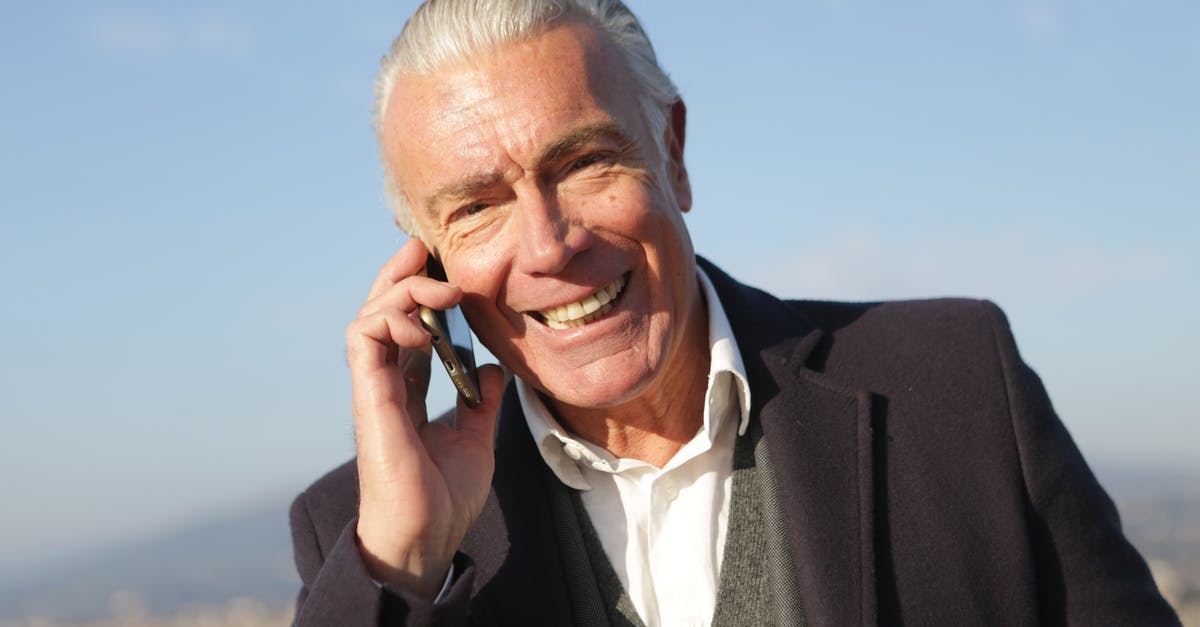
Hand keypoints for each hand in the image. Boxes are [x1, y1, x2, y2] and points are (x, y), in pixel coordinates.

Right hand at [345, 237, 504, 598]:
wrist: (426, 539)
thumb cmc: (444, 498)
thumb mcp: (476, 439)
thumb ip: (482, 403)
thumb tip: (495, 371)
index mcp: (407, 392)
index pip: (405, 328)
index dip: (418, 294)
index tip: (442, 269)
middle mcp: (386, 385)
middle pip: (380, 312)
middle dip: (400, 275)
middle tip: (426, 251)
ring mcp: (374, 390)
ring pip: (368, 316)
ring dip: (401, 292)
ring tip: (441, 292)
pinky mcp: (369, 398)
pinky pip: (363, 339)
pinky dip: (390, 319)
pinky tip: (425, 325)